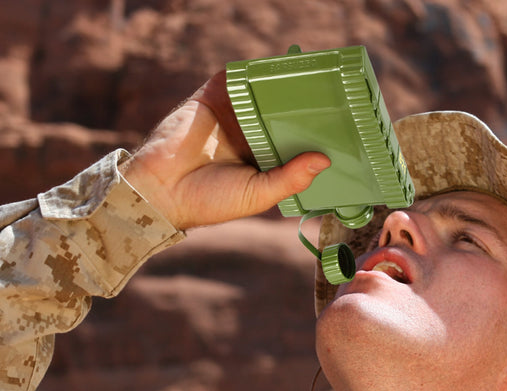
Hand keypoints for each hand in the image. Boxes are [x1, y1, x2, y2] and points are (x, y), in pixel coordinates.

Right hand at [121, 71, 330, 229]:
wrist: (161, 190)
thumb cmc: (210, 201)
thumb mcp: (259, 194)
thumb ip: (291, 178)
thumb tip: (324, 160)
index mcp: (261, 162)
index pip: (293, 145)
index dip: (314, 139)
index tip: (342, 132)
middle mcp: (249, 137)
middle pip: (283, 116)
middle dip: (305, 110)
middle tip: (336, 100)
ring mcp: (231, 115)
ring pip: (264, 95)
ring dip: (285, 87)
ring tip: (316, 78)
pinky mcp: (213, 97)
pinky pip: (238, 79)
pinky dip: (256, 72)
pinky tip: (280, 69)